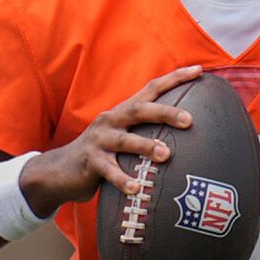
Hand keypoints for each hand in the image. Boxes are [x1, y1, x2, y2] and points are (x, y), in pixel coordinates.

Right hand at [17, 65, 201, 214]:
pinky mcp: (90, 162)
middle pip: (140, 110)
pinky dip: (123, 180)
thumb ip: (147, 132)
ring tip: (166, 155)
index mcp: (123, 111)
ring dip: (146, 147)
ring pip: (125, 141)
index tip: (199, 70)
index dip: (175, 78)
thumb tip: (188, 132)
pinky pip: (108, 171)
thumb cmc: (103, 153)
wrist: (60, 171)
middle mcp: (111, 120)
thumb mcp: (124, 137)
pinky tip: (137, 189)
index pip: (152, 88)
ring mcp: (99, 141)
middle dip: (165, 113)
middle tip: (189, 120)